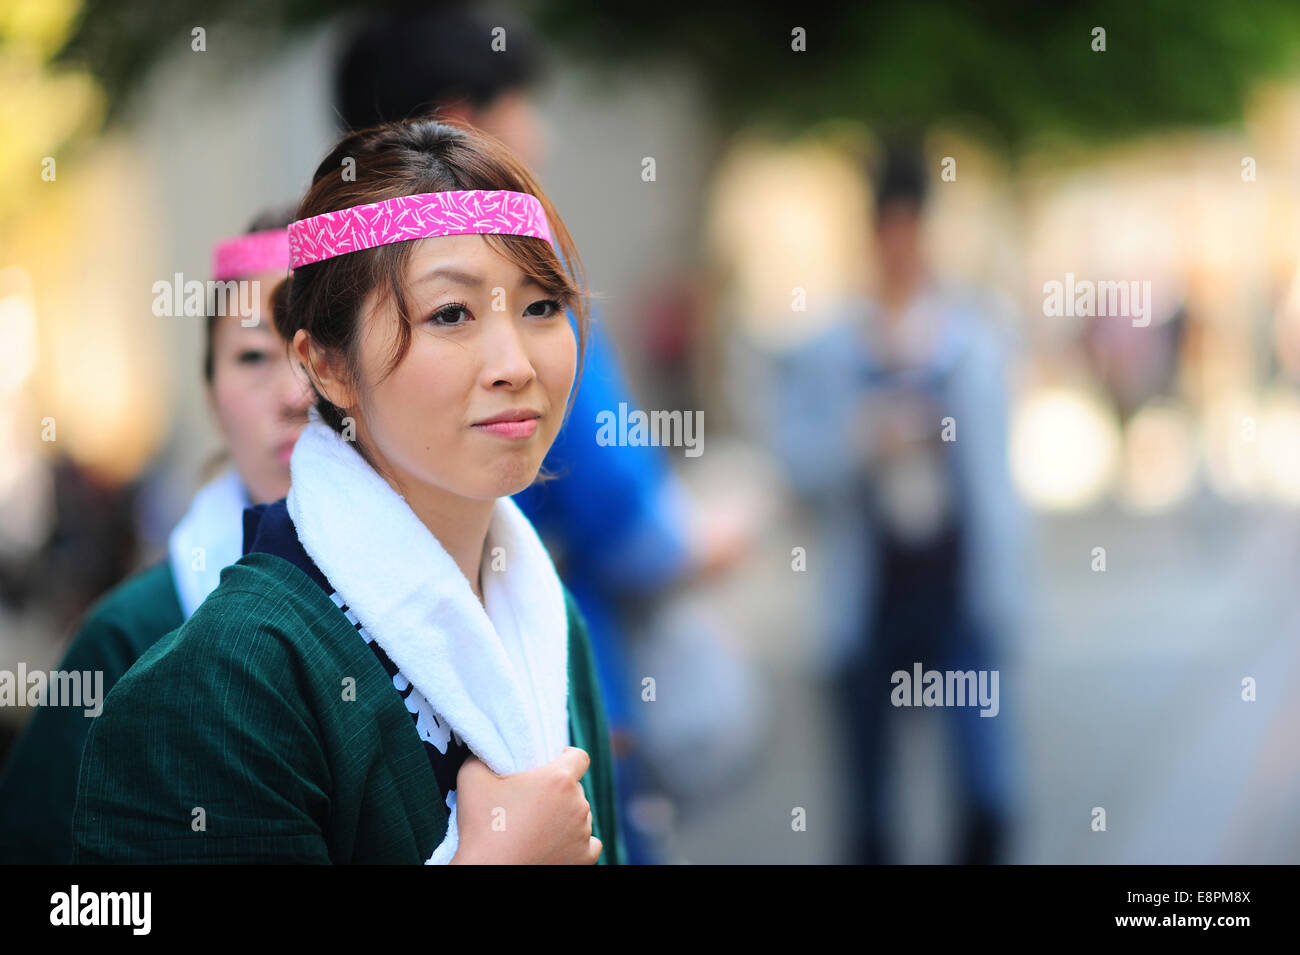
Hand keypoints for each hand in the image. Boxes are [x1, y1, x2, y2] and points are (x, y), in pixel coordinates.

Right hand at [449, 747, 601, 864]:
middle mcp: (578, 805)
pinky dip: (577, 843)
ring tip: (538, 827)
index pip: (579, 757)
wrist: (487, 872)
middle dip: (559, 792)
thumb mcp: (472, 778)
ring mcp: (584, 833)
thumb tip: (485, 752)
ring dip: (566, 817)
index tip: (551, 764)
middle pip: (576, 789)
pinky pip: (591, 843)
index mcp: (559, 780)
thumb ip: (482, 756)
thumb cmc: (482, 827)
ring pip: (581, 816)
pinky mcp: (584, 858)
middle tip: (532, 802)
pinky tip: (557, 844)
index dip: (566, 757)